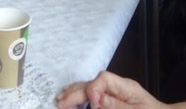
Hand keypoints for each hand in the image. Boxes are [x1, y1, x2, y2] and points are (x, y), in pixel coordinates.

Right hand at [57, 71, 180, 107]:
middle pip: (92, 83)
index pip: (104, 79)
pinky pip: (92, 94)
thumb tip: (96, 100)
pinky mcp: (110, 99)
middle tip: (60, 103)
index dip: (93, 89)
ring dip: (73, 93)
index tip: (92, 105)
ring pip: (89, 87)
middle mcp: (117, 86)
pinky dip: (79, 96)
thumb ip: (115, 106)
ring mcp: (113, 91)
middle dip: (76, 92)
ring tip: (59, 99)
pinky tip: (68, 98)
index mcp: (126, 86)